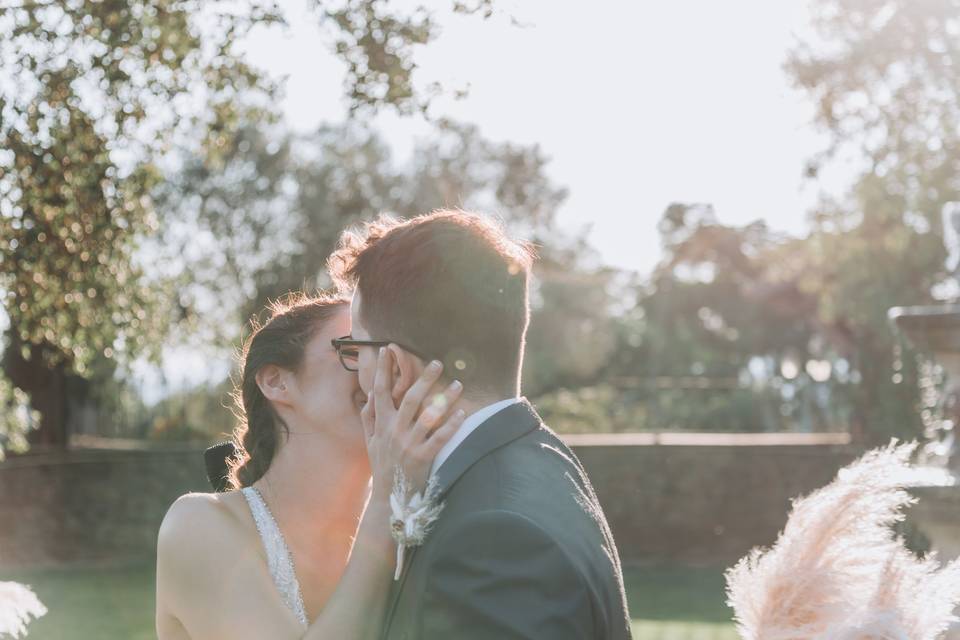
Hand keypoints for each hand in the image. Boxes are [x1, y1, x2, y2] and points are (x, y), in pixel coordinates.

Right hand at [362, 347, 465, 497]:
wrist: (389, 497)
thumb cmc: (382, 464)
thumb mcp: (370, 441)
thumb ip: (369, 417)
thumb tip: (371, 393)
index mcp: (381, 424)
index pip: (380, 391)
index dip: (383, 369)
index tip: (387, 350)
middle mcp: (394, 431)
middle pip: (409, 398)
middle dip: (423, 379)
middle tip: (438, 362)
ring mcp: (408, 445)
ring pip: (428, 416)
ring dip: (444, 399)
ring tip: (458, 384)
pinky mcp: (422, 458)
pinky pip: (440, 438)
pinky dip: (451, 426)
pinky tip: (462, 414)